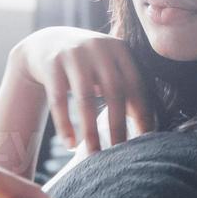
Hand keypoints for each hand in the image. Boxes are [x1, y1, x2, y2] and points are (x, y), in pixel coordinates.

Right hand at [10, 27, 152, 153]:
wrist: (46, 42)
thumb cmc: (88, 63)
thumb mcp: (109, 64)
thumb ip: (127, 85)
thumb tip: (149, 126)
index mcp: (120, 49)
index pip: (136, 85)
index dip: (143, 114)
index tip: (146, 141)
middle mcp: (99, 48)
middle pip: (114, 91)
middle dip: (119, 126)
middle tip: (121, 155)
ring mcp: (74, 54)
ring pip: (85, 98)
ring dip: (90, 131)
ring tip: (94, 156)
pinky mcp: (51, 64)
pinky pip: (58, 99)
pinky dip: (65, 124)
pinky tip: (70, 145)